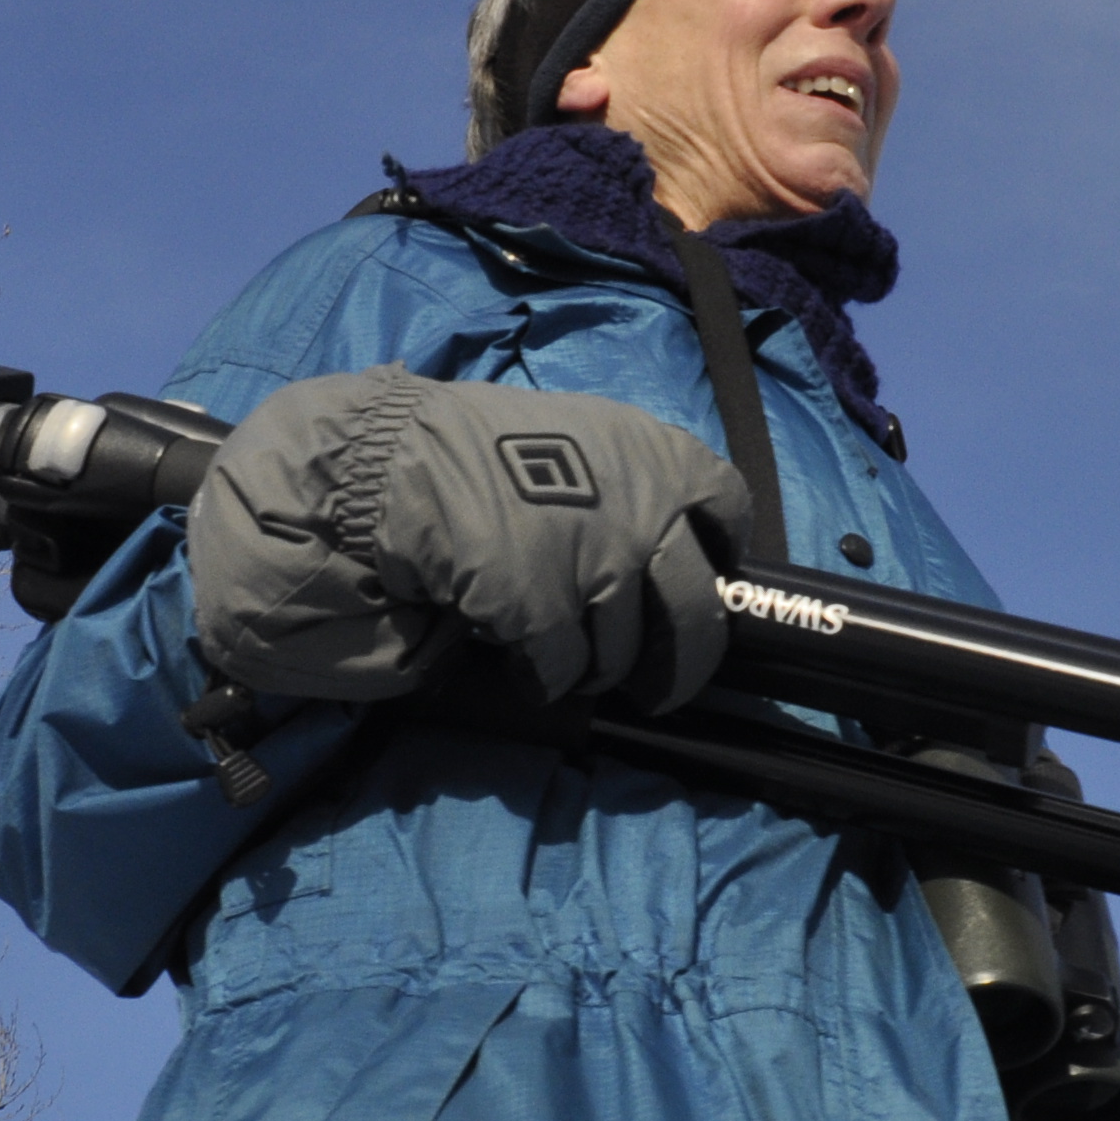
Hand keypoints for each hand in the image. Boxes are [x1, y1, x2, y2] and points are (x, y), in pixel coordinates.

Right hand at [187, 367, 751, 710]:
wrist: (389, 463)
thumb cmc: (477, 449)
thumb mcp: (577, 438)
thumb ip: (631, 484)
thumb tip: (668, 550)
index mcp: (656, 454)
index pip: (730, 510)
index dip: (720, 558)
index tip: (700, 583)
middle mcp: (642, 506)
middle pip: (697, 614)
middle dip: (681, 660)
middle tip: (659, 682)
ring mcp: (596, 559)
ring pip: (621, 650)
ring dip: (596, 667)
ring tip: (562, 659)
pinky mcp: (542, 605)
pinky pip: (562, 669)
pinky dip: (544, 677)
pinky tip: (520, 664)